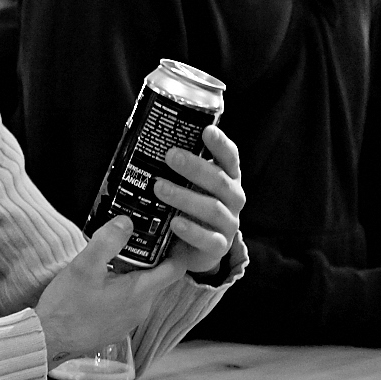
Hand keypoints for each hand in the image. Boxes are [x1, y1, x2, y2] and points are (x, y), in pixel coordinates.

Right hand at [35, 217, 185, 363]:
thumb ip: (107, 241)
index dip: (177, 250)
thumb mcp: (84, 266)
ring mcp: (129, 321)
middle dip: (149, 258)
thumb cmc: (66, 305)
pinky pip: (128, 303)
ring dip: (132, 273)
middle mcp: (140, 309)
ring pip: (141, 290)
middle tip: (134, 238)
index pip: (175, 269)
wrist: (48, 340)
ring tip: (113, 257)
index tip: (170, 234)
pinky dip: (121, 289)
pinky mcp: (116, 328)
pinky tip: (101, 282)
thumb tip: (127, 223)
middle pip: (158, 277)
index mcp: (139, 292)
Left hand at [155, 125, 244, 275]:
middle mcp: (233, 198)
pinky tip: (174, 222)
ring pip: (213, 209)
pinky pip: (209, 239)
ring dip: (185, 197)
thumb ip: (178, 168)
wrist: (193, 249)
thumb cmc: (189, 207)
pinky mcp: (219, 247)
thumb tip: (148, 144)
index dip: (220, 144)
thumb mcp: (187, 185)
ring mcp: (228, 224)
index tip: (207, 131)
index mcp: (227, 178)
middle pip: (220, 180)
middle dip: (195, 167)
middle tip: (170, 156)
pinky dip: (192, 230)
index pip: (229, 157)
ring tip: (159, 188)